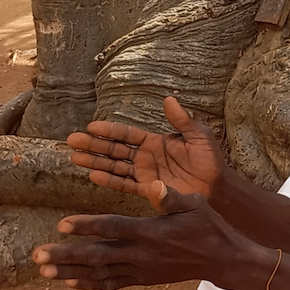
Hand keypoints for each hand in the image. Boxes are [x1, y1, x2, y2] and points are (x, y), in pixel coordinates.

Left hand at [31, 182, 248, 289]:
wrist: (221, 259)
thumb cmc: (208, 226)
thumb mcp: (195, 204)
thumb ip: (171, 196)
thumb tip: (154, 182)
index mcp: (152, 232)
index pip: (114, 227)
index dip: (87, 225)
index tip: (62, 223)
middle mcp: (142, 254)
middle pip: (98, 255)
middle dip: (66, 254)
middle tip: (38, 255)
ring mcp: (141, 269)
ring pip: (99, 272)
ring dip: (70, 271)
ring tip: (44, 270)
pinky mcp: (143, 279)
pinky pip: (111, 283)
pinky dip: (89, 283)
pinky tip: (69, 281)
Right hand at [67, 96, 224, 204]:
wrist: (217, 186)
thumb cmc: (210, 159)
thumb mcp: (198, 136)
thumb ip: (182, 121)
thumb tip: (169, 99)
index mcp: (155, 141)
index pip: (127, 134)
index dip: (110, 130)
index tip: (91, 126)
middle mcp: (145, 156)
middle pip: (114, 149)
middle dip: (94, 145)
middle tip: (72, 140)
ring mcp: (144, 173)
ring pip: (114, 166)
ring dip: (95, 162)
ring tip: (75, 157)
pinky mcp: (147, 190)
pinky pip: (125, 185)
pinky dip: (110, 181)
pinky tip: (93, 175)